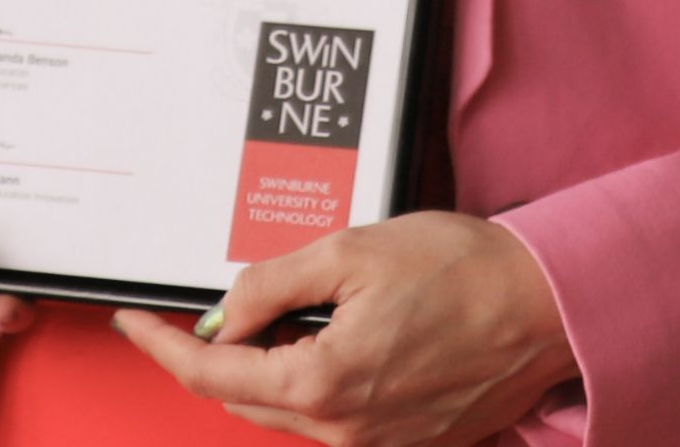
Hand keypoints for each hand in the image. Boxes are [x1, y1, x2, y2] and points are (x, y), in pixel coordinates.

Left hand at [108, 212, 574, 445]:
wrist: (547, 306)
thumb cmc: (465, 271)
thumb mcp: (351, 252)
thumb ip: (272, 285)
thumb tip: (223, 315)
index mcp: (325, 383)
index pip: (212, 374)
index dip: (162, 347)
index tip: (132, 324)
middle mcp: (348, 429)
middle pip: (245, 398)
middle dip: (218, 352)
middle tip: (220, 303)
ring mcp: (379, 442)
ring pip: (289, 409)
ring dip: (272, 364)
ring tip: (297, 307)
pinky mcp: (406, 440)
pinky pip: (334, 416)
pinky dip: (315, 379)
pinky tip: (337, 335)